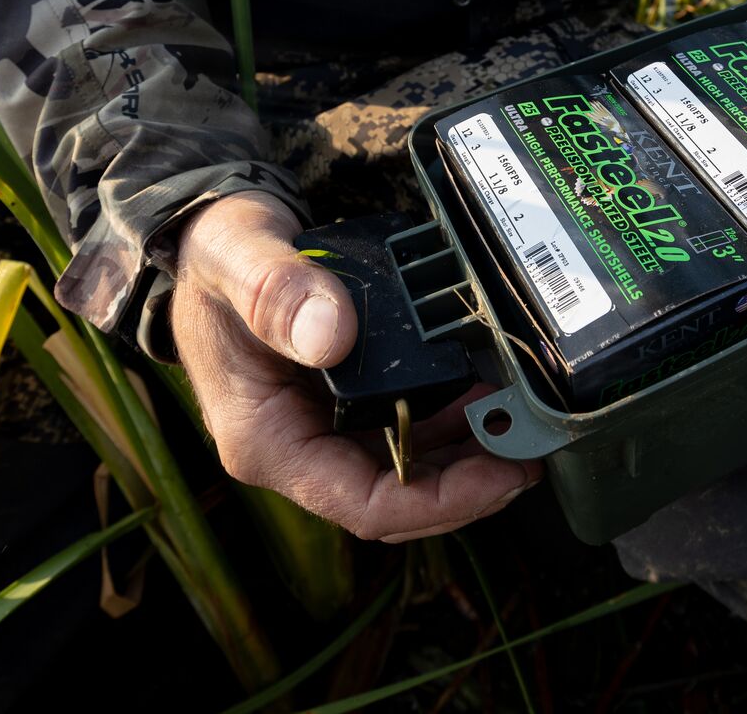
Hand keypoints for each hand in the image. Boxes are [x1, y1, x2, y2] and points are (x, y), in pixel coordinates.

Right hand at [170, 191, 537, 541]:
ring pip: (410, 469)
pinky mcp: (346, 406)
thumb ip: (278, 293)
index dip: (441, 501)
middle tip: (534, 451)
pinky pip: (408, 430)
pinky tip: (489, 389)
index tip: (503, 475)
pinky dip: (452, 419)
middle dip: (470, 484)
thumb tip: (334, 336)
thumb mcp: (239, 259)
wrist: (211, 240)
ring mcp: (324, 430)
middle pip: (398, 498)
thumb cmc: (217, 256)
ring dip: (469, 452)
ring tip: (525, 418)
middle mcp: (297, 449)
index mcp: (265, 441)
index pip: (364, 505)